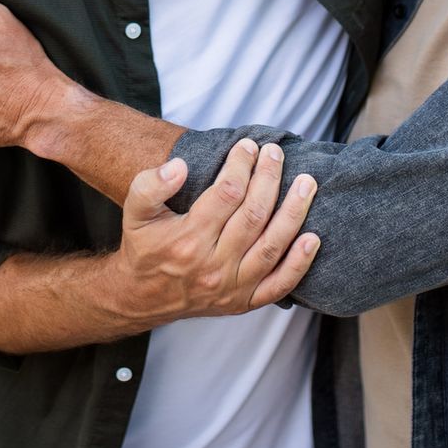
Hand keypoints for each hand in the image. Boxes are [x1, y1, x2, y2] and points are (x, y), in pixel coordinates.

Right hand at [110, 140, 319, 325]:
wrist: (143, 297)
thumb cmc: (144, 247)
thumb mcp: (135, 212)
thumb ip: (151, 185)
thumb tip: (180, 166)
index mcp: (188, 239)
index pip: (227, 193)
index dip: (242, 165)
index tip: (248, 146)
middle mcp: (213, 265)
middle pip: (254, 215)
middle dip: (270, 178)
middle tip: (276, 153)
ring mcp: (232, 287)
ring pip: (272, 246)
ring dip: (294, 212)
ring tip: (306, 183)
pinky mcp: (244, 302)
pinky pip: (279, 285)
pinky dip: (299, 263)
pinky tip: (313, 238)